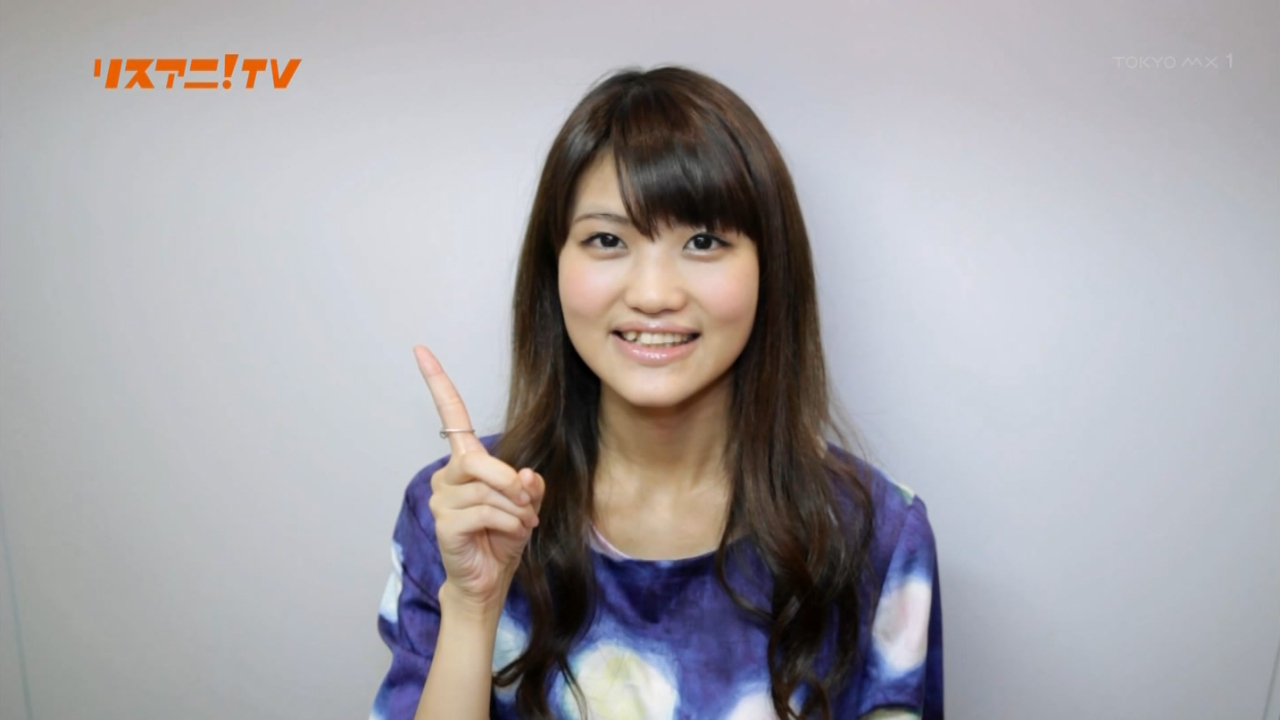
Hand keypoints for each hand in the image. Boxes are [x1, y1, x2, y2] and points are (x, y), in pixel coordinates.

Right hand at [413, 345, 544, 613]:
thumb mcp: (526, 503)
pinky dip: (508, 523)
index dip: (437, 383)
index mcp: (465, 462)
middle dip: (510, 483)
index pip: (451, 416)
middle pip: (480, 461)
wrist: (489, 578)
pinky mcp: (444, 523)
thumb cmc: (503, 536)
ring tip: (519, 525)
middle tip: (527, 503)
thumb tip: (524, 474)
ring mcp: (442, 499)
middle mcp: (447, 474)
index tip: (421, 350)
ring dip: (516, 510)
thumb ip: (528, 484)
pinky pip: (487, 512)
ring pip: (490, 491)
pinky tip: (508, 535)